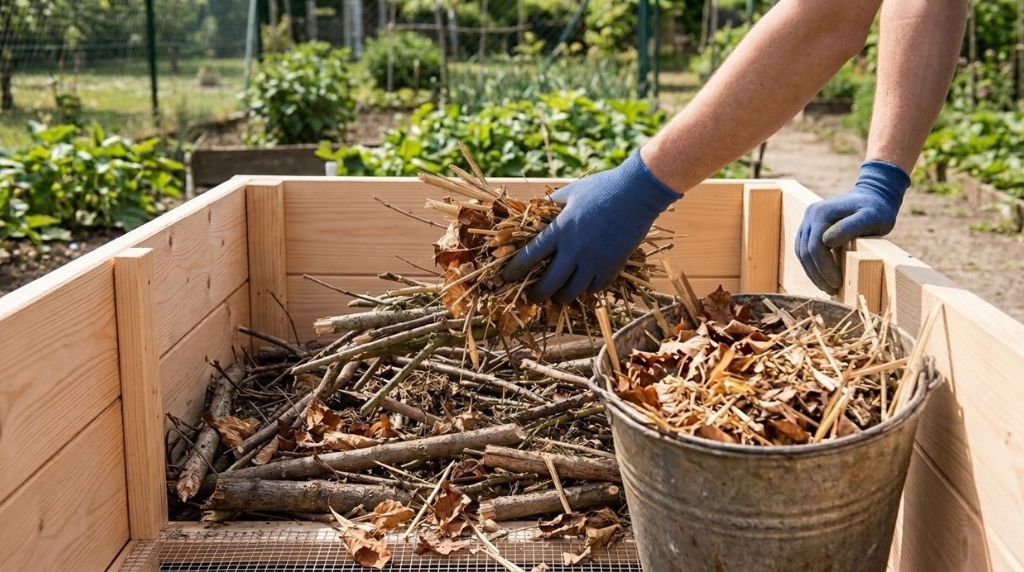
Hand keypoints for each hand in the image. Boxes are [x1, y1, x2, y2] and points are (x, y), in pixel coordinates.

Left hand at [502, 149, 681, 303]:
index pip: (529, 257)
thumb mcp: (571, 191)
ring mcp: (594, 261)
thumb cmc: (602, 188)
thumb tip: (537, 209)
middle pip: (549, 284)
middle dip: (537, 294)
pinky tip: (583, 285)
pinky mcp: (613, 267)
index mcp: (559, 231)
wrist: (637, 193)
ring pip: (572, 292)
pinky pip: (595, 288)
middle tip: (533, 297)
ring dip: (561, 296)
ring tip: (558, 295)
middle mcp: (574, 250)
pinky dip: (586, 289)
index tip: (507, 277)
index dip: (515, 270)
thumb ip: (552, 204)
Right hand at [796, 160, 909, 293]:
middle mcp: (810, 215)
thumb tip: (826, 242)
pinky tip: (822, 275)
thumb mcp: (872, 217)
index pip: (815, 248)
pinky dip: (811, 264)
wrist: (874, 194)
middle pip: (805, 252)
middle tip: (832, 290)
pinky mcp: (809, 225)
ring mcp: (807, 219)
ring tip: (826, 287)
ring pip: (801, 251)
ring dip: (812, 272)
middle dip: (817, 274)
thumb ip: (850, 227)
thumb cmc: (878, 209)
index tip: (837, 283)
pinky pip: (803, 248)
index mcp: (821, 213)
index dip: (824, 269)